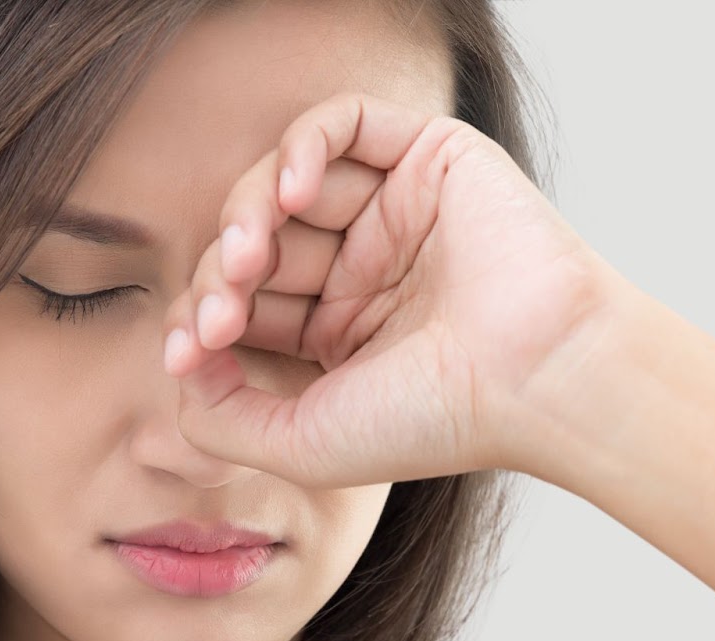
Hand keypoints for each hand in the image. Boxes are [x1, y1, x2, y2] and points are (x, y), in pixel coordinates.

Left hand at [163, 91, 636, 487]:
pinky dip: (302, 146)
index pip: (244, 304)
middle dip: (220, 272)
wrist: (535, 377)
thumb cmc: (434, 421)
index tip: (185, 349)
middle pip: (256, 242)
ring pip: (286, 183)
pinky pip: (344, 122)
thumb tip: (180, 363)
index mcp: (339, 336)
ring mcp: (395, 212)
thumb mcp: (301, 445)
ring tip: (248, 257)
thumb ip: (220, 417)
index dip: (201, 317)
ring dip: (248, 214)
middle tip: (218, 310)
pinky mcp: (428, 159)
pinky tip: (289, 193)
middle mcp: (364, 271)